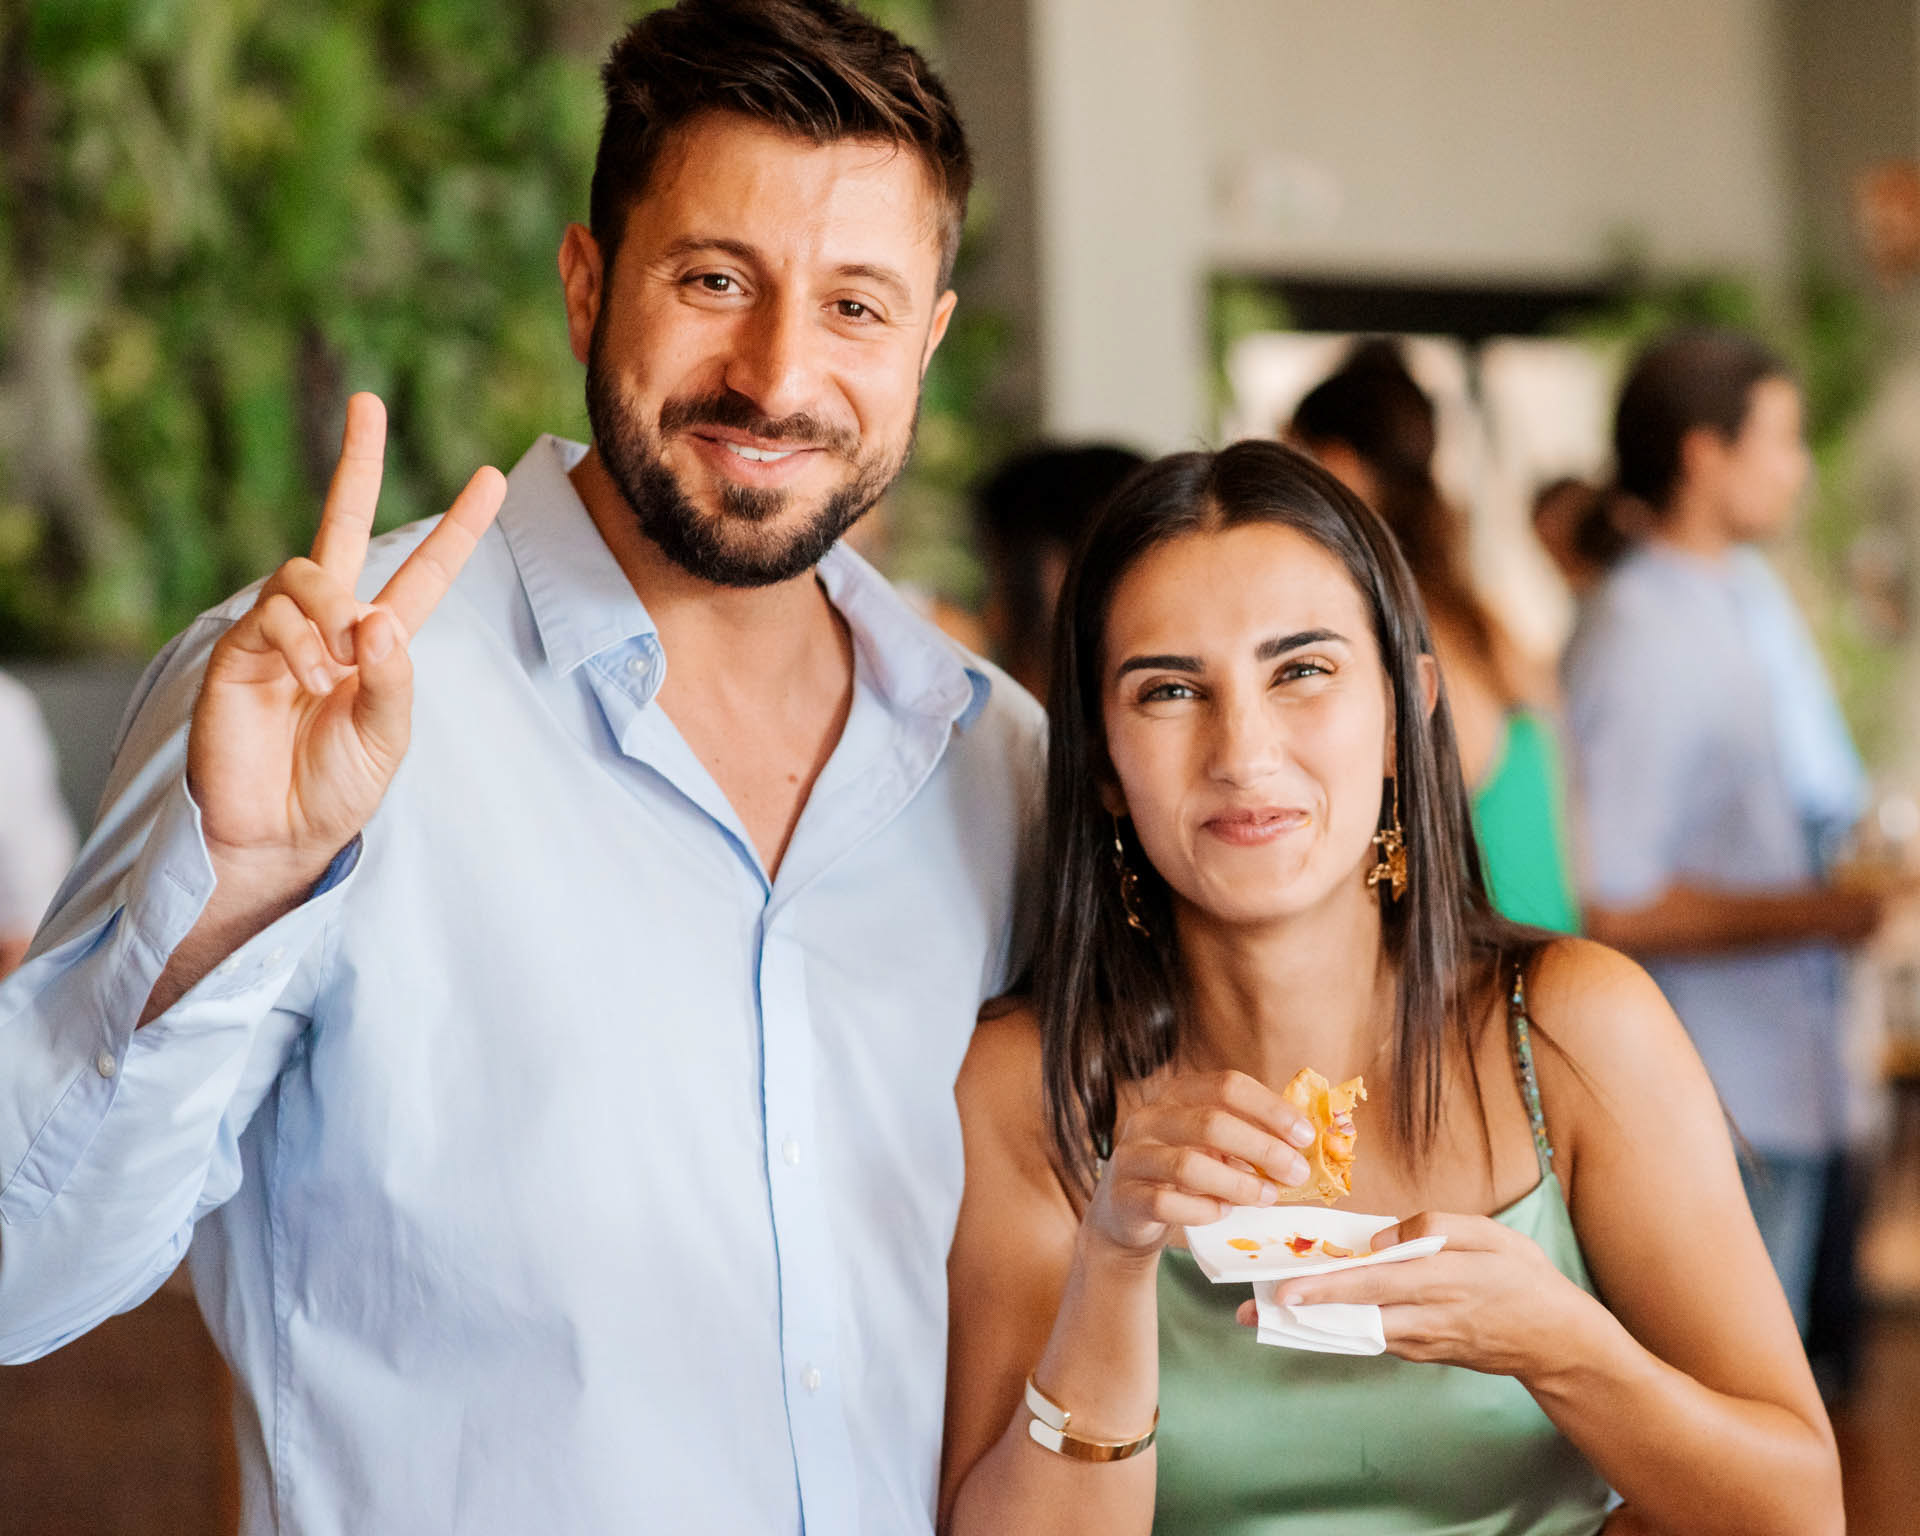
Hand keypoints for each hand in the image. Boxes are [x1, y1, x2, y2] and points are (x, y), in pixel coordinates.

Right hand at [188, 394, 505, 896]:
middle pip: (342, 524)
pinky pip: (274, 614)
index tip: (492, 478)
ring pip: (309, 571)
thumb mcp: (388, 736)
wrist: (277, 835)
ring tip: (340, 668)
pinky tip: (312, 678)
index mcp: (379, 643)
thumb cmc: (334, 788)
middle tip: (369, 403)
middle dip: (356, 462)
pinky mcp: (238, 651)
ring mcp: (281, 632)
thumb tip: (376, 617)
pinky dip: (303, 641)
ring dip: (334, 612)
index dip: (457, 527)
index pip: (423, 571)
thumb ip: (394, 678)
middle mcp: (329, 624)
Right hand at [1083, 1070, 1316, 1263]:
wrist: (1127, 1214)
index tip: (1305, 1136)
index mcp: (1177, 1094)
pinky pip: (1167, 1203)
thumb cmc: (1184, 1173)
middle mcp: (1150, 1117)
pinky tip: (1222, 1213)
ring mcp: (1132, 1156)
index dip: (1270, 1108)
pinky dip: (1203, 1210)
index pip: (1227, 1086)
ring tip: (1267, 1198)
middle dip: (1263, 1148)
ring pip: (1189, 1165)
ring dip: (1238, 1184)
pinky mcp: (1124, 1196)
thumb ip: (1250, 1137)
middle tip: (1297, 1173)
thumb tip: (1308, 1143)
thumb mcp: (1214, 1146)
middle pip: (1211, 1123)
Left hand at [1233, 1211, 1596, 1378]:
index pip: (1372, 1285)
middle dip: (1300, 1315)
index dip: (1327, 1289)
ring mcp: (1422, 1342)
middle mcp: (1424, 1318)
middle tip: (1252, 1309)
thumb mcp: (1489, 1234)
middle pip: (1351, 1316)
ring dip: (1311, 1324)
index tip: (1288, 1291)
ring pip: (1356, 1333)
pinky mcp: (1424, 1354)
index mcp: (1439, 1281)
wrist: (1556, 1341)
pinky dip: (1341, 1331)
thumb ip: (1433, 1226)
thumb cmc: (1522, 1277)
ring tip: (1268, 1312)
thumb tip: (1381, 1238)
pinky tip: (1313, 1319)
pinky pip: (1374, 1341)